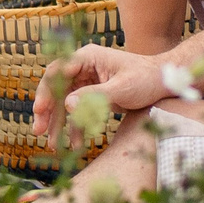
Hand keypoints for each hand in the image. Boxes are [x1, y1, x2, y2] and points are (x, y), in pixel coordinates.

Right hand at [32, 43, 169, 141]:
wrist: (166, 83)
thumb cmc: (146, 79)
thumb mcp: (121, 89)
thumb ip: (94, 97)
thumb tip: (67, 105)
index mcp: (87, 57)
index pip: (58, 72)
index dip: (46, 91)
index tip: (40, 110)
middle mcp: (83, 67)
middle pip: (56, 88)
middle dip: (47, 111)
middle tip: (38, 131)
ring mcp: (87, 82)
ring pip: (64, 103)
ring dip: (58, 123)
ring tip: (52, 145)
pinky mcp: (94, 95)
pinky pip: (78, 112)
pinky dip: (76, 127)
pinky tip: (75, 144)